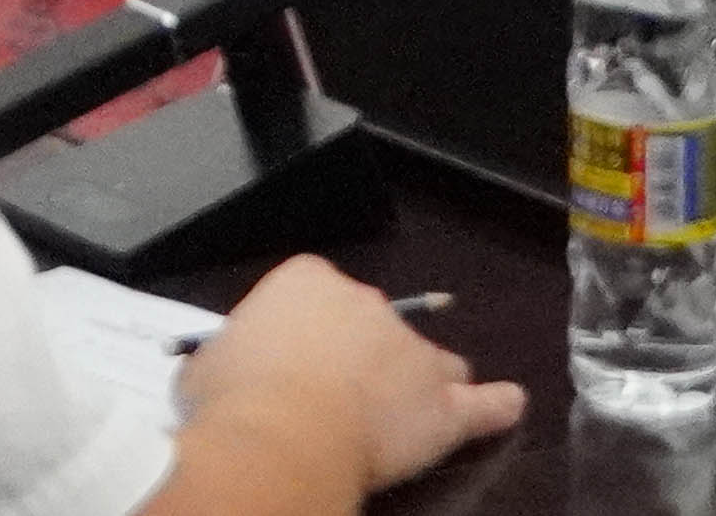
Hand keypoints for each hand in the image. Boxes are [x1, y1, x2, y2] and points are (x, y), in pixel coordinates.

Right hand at [179, 258, 521, 492]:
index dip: (307, 332)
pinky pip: (480, 403)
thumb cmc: (236, 397)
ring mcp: (411, 352)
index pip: (314, 293)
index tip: (292, 360)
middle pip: (376, 323)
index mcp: (306, 280)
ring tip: (405, 412)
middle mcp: (365, 303)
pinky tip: (509, 404)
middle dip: (363, 355)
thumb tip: (219, 374)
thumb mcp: (206, 365)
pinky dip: (495, 406)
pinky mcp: (441, 405)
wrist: (281, 434)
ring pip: (431, 360)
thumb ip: (226, 359)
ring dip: (421, 381)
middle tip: (335, 397)